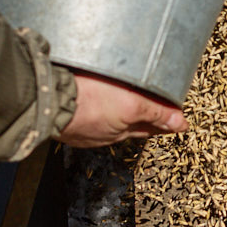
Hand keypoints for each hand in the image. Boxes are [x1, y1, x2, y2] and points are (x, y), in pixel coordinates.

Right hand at [53, 72, 188, 147]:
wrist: (46, 101)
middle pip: (132, 123)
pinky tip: (95, 95)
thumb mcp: (130, 105)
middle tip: (159, 108)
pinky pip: (88, 110)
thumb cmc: (86, 104)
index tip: (177, 118)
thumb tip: (180, 124)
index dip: (164, 120)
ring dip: (118, 108)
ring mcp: (83, 126)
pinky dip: (96, 104)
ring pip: (109, 117)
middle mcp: (102, 132)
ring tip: (127, 98)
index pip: (150, 127)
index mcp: (120, 130)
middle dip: (145, 116)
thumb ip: (155, 112)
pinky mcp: (67, 116)